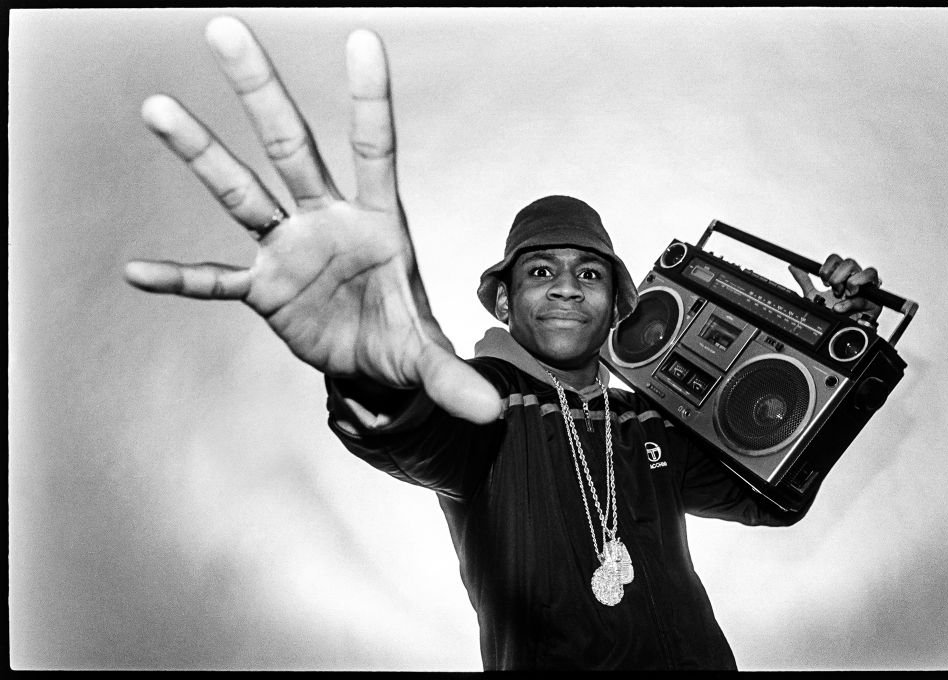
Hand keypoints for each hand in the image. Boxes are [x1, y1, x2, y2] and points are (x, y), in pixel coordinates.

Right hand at [124, 16, 501, 423]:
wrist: (371, 364)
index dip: (370, 99)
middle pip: (290, 147)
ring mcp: (288, 250)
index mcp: (378, 222)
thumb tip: (492, 414)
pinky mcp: (262, 289)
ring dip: (204, 155)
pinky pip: (215, 279)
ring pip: (242, 192)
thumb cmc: (403, 336)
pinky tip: (136, 272)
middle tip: (226, 29)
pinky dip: (180, 278)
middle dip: (262, 93)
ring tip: (158, 108)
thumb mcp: (428, 356)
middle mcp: (326, 222)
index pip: (375, 150)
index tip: (363, 39)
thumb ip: (454, 378)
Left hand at [788, 254, 882, 320]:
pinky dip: (852, 302)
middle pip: (850, 262)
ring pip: (868, 272)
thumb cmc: (831, 314)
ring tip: (844, 295)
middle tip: (833, 290)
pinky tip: (841, 308)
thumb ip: (804, 281)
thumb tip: (793, 267)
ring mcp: (868, 290)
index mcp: (843, 275)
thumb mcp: (813, 296)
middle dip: (837, 277)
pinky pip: (869, 296)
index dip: (828, 267)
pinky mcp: (876, 303)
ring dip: (852, 283)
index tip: (823, 281)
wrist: (838, 333)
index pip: (837, 259)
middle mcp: (856, 280)